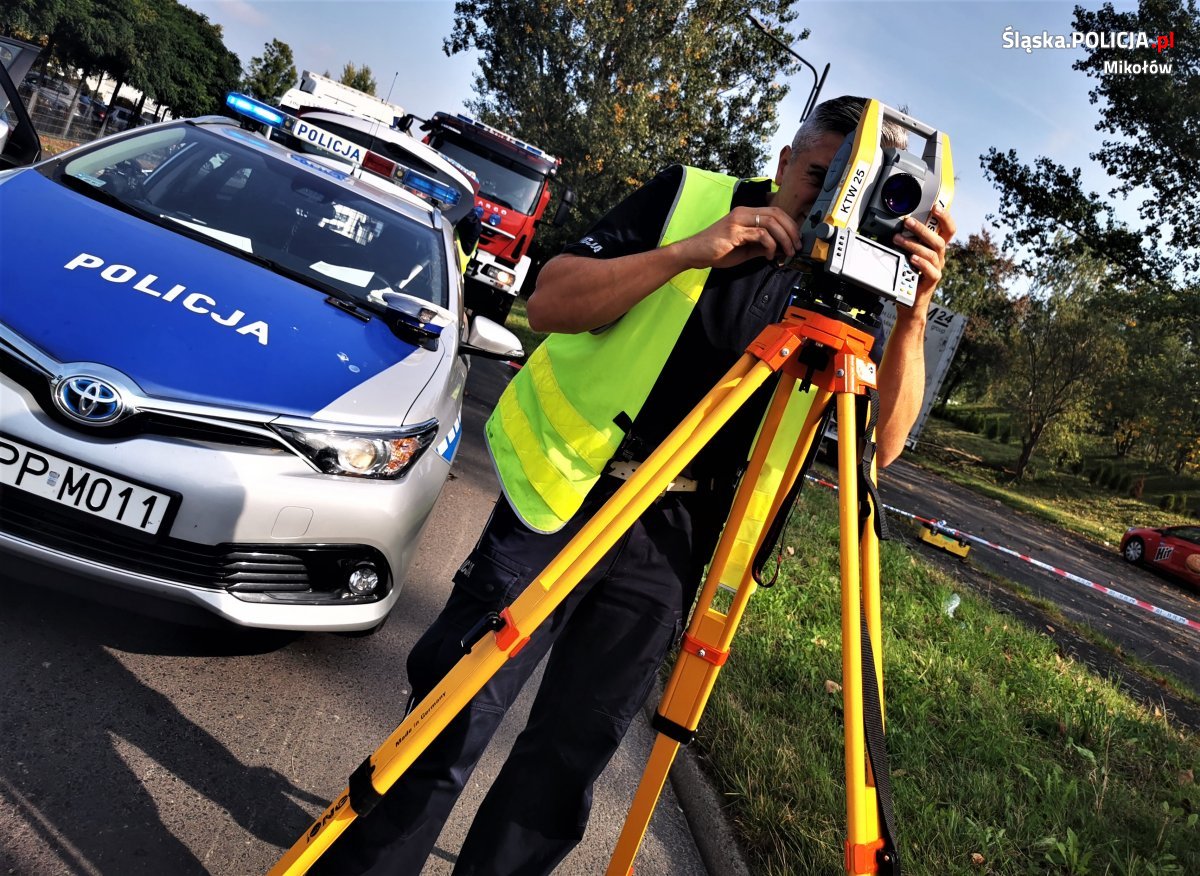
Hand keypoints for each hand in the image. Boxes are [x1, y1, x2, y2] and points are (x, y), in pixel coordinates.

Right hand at [672, 206, 801, 270]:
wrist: (694, 253)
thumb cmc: (717, 251)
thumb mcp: (745, 249)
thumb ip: (762, 246)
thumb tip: (781, 249)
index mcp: (746, 214)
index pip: (775, 212)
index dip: (790, 224)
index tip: (796, 239)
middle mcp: (743, 213)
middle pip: (777, 214)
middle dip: (791, 230)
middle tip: (797, 246)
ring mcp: (738, 220)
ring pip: (771, 222)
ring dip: (784, 238)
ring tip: (787, 252)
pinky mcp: (734, 231)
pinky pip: (760, 234)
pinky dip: (770, 246)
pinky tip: (768, 256)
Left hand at [892, 204, 955, 313]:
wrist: (909, 302)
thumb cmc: (908, 276)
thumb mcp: (907, 254)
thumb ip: (907, 241)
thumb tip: (895, 227)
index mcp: (936, 248)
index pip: (948, 229)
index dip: (945, 217)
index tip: (935, 207)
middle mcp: (939, 257)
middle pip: (939, 240)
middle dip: (923, 229)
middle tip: (907, 222)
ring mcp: (936, 269)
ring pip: (932, 254)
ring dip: (914, 244)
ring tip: (898, 240)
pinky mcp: (931, 282)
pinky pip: (931, 271)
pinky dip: (921, 264)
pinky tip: (911, 259)